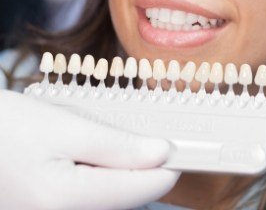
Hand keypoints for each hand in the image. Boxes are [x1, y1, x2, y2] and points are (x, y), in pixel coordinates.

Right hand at [0, 89, 179, 209]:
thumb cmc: (7, 128)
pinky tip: (93, 152)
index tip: (184, 145)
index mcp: (66, 200)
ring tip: (113, 139)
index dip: (168, 165)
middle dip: (143, 165)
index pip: (142, 189)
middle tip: (149, 133)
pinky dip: (102, 174)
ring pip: (110, 197)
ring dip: (122, 169)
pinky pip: (91, 197)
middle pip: (128, 196)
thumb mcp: (65, 128)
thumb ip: (116, 146)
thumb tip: (161, 154)